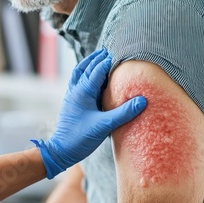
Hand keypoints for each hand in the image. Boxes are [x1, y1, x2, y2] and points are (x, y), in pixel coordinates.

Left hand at [32, 49, 146, 178]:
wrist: (61, 151)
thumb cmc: (80, 138)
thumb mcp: (104, 126)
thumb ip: (123, 113)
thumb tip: (142, 100)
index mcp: (83, 92)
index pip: (98, 70)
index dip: (109, 61)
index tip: (121, 53)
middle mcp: (75, 90)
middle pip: (87, 67)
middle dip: (98, 58)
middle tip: (111, 51)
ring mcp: (72, 96)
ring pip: (79, 73)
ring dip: (89, 64)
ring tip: (99, 57)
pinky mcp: (71, 102)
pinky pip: (78, 82)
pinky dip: (85, 75)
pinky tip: (91, 78)